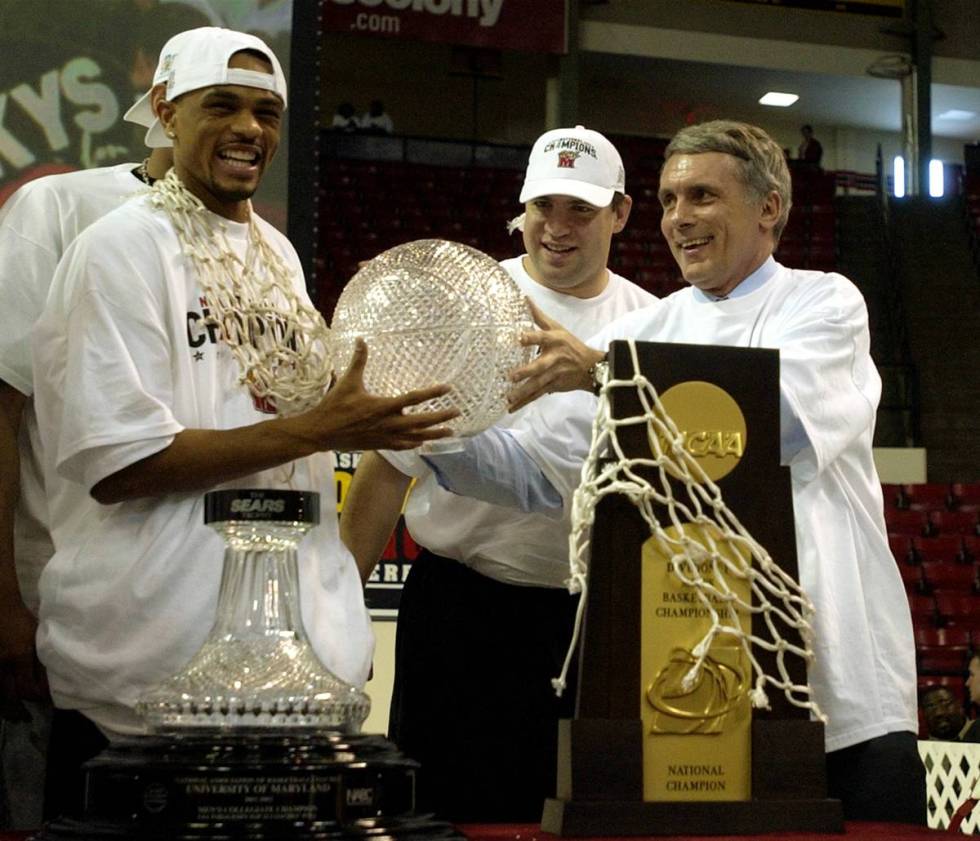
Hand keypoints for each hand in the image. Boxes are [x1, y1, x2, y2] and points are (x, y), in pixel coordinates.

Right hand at [0, 598, 48, 719]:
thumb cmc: (22, 619)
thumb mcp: (38, 634)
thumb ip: (43, 654)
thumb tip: (55, 674)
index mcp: (20, 655)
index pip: (30, 687)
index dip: (39, 696)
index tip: (47, 698)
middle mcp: (3, 663)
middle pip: (11, 696)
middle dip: (19, 709)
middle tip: (26, 718)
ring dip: (6, 707)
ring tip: (13, 716)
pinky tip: (3, 703)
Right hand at [307, 339, 458, 450]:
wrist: (322, 433)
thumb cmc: (335, 406)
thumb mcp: (348, 381)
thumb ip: (359, 360)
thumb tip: (361, 339)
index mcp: (383, 406)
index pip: (413, 398)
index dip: (432, 393)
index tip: (448, 388)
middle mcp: (388, 423)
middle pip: (421, 422)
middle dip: (441, 418)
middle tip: (458, 413)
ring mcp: (385, 437)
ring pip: (416, 437)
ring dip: (434, 434)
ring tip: (451, 432)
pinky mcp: (380, 445)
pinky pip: (403, 446)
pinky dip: (415, 443)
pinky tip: (424, 442)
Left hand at [506, 299, 604, 411]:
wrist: (592, 367)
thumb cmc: (570, 344)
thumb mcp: (557, 328)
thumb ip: (539, 316)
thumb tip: (524, 298)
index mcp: (555, 341)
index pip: (542, 337)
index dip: (531, 338)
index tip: (519, 338)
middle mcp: (555, 358)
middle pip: (540, 366)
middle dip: (527, 372)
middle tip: (511, 376)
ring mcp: (554, 375)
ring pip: (538, 384)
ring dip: (523, 392)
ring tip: (508, 398)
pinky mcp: (553, 386)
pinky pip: (537, 395)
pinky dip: (524, 402)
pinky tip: (510, 407)